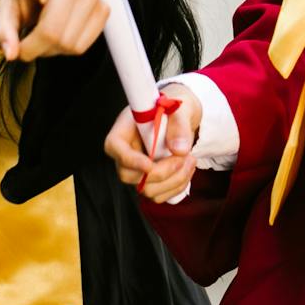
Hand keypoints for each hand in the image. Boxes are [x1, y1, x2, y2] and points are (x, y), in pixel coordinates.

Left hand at [0, 0, 107, 60]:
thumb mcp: (7, 6)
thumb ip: (3, 30)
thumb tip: (11, 54)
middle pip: (53, 33)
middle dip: (33, 49)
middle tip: (25, 45)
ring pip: (69, 45)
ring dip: (50, 50)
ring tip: (42, 36)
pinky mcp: (104, 10)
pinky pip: (82, 46)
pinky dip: (66, 49)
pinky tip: (59, 35)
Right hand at [107, 85, 199, 202]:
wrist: (180, 118)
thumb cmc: (173, 110)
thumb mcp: (179, 109)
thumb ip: (179, 125)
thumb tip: (179, 149)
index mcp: (124, 128)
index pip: (114, 147)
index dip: (129, 160)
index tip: (149, 164)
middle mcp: (126, 152)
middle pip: (128, 175)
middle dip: (160, 172)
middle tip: (184, 157)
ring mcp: (136, 169)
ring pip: (146, 189)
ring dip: (174, 180)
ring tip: (190, 159)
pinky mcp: (149, 180)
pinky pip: (159, 194)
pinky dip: (177, 186)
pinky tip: (187, 169)